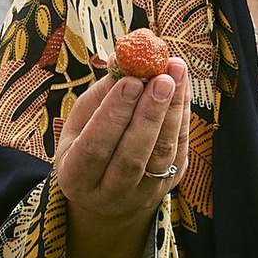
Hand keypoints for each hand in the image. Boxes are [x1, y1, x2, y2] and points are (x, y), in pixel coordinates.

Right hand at [53, 54, 189, 247]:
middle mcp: (109, 194)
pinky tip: (182, 89)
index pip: (94, 148)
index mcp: (75, 178)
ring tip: (176, 74)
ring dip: (172, 112)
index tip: (130, 81)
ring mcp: (142, 195)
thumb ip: (100, 96)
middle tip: (161, 77)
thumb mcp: (80, 124)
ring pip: (161, 154)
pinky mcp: (168, 187)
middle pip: (132, 156)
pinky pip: (179, 151)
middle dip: (149, 113)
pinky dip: (182, 117)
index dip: (113, 115)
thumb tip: (122, 62)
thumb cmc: (88, 147)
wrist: (108, 193)